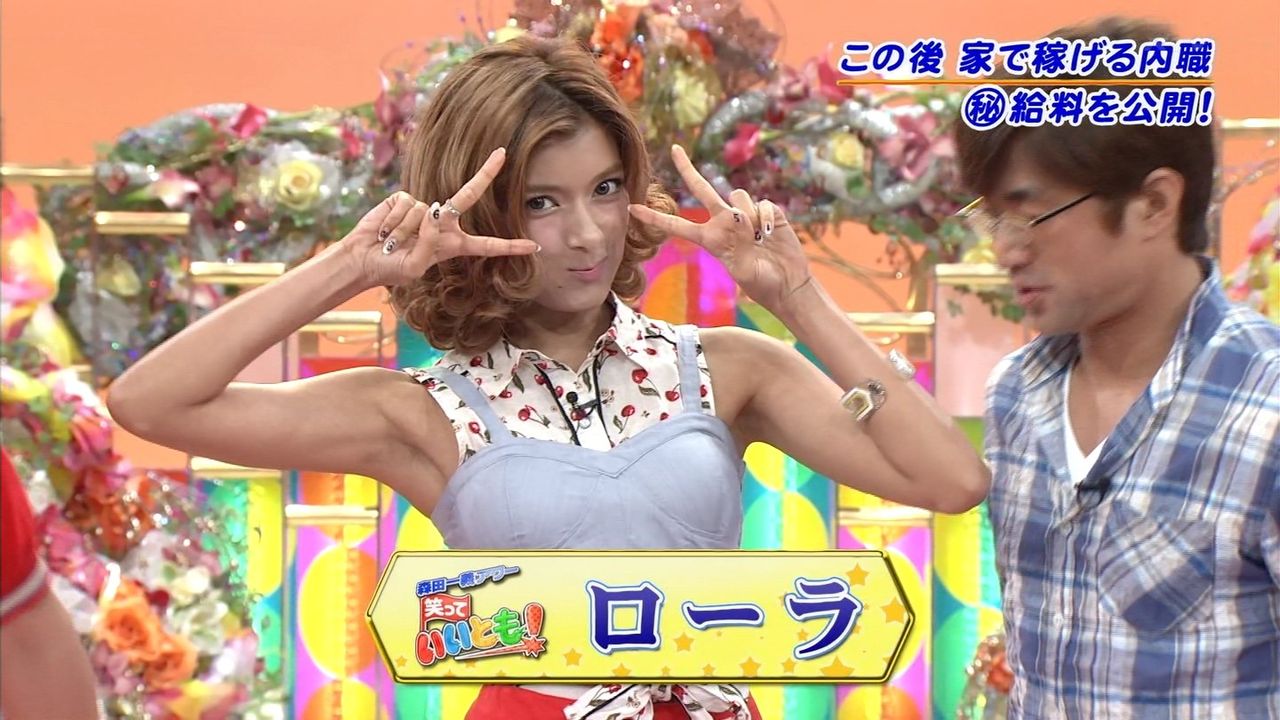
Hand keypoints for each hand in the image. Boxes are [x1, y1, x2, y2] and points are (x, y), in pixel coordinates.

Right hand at [342, 147, 539, 287]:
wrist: (362, 259)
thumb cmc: (391, 269)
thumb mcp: (415, 268)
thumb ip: (429, 245)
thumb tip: (434, 212)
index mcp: (453, 245)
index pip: (487, 245)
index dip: (510, 247)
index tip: (533, 247)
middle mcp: (443, 223)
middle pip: (469, 195)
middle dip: (485, 173)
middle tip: (502, 153)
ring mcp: (424, 208)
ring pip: (425, 211)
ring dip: (405, 232)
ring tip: (392, 243)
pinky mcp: (403, 199)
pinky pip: (407, 205)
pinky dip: (394, 221)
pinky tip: (385, 230)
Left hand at [628, 145, 812, 311]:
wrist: (788, 282)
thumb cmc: (762, 284)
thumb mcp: (743, 273)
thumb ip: (737, 247)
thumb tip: (738, 218)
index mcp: (710, 240)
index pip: (678, 226)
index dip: (656, 219)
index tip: (633, 209)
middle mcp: (724, 222)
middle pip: (701, 189)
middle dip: (687, 169)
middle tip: (674, 149)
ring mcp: (745, 214)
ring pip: (737, 196)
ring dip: (748, 217)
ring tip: (758, 239)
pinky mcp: (765, 211)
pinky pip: (761, 204)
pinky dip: (765, 220)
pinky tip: (771, 235)